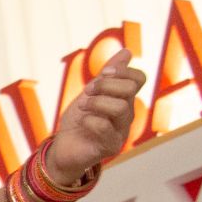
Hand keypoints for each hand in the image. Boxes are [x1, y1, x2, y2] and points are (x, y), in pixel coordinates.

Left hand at [45, 49, 147, 185]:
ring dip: (96, 102)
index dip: (121, 71)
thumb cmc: (78, 121)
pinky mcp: (111, 146)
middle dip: (104, 85)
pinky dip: (88, 120)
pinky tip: (82, 123)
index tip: (102, 73)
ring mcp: (121, 131)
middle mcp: (128, 114)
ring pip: (120, 108)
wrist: (62, 149)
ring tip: (83, 107)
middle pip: (130, 89)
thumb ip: (107, 75)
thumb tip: (127, 52)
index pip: (139, 78)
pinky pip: (104, 126)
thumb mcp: (90, 93)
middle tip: (88, 92)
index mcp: (125, 100)